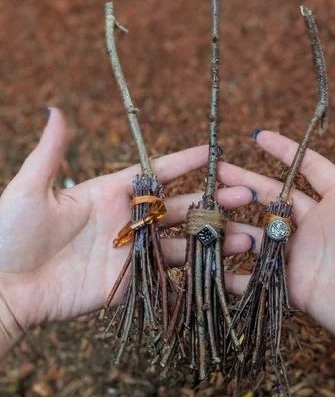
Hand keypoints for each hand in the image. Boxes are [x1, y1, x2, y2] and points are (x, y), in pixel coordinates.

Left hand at [0, 108, 254, 355]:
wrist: (0, 287)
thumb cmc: (9, 233)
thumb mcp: (30, 188)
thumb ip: (52, 152)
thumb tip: (55, 109)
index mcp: (109, 192)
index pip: (157, 172)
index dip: (185, 162)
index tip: (214, 150)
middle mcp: (126, 220)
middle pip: (180, 207)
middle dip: (214, 201)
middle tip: (247, 194)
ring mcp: (130, 254)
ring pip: (181, 243)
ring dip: (214, 240)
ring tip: (248, 239)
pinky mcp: (127, 285)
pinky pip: (166, 279)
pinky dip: (194, 277)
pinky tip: (223, 274)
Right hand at [219, 120, 334, 369]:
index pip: (308, 168)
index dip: (284, 150)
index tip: (256, 136)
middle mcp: (318, 225)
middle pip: (275, 197)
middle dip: (246, 183)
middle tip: (218, 172)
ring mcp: (305, 256)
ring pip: (262, 233)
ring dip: (236, 223)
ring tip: (208, 213)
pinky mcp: (296, 286)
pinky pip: (260, 276)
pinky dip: (236, 273)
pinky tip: (211, 262)